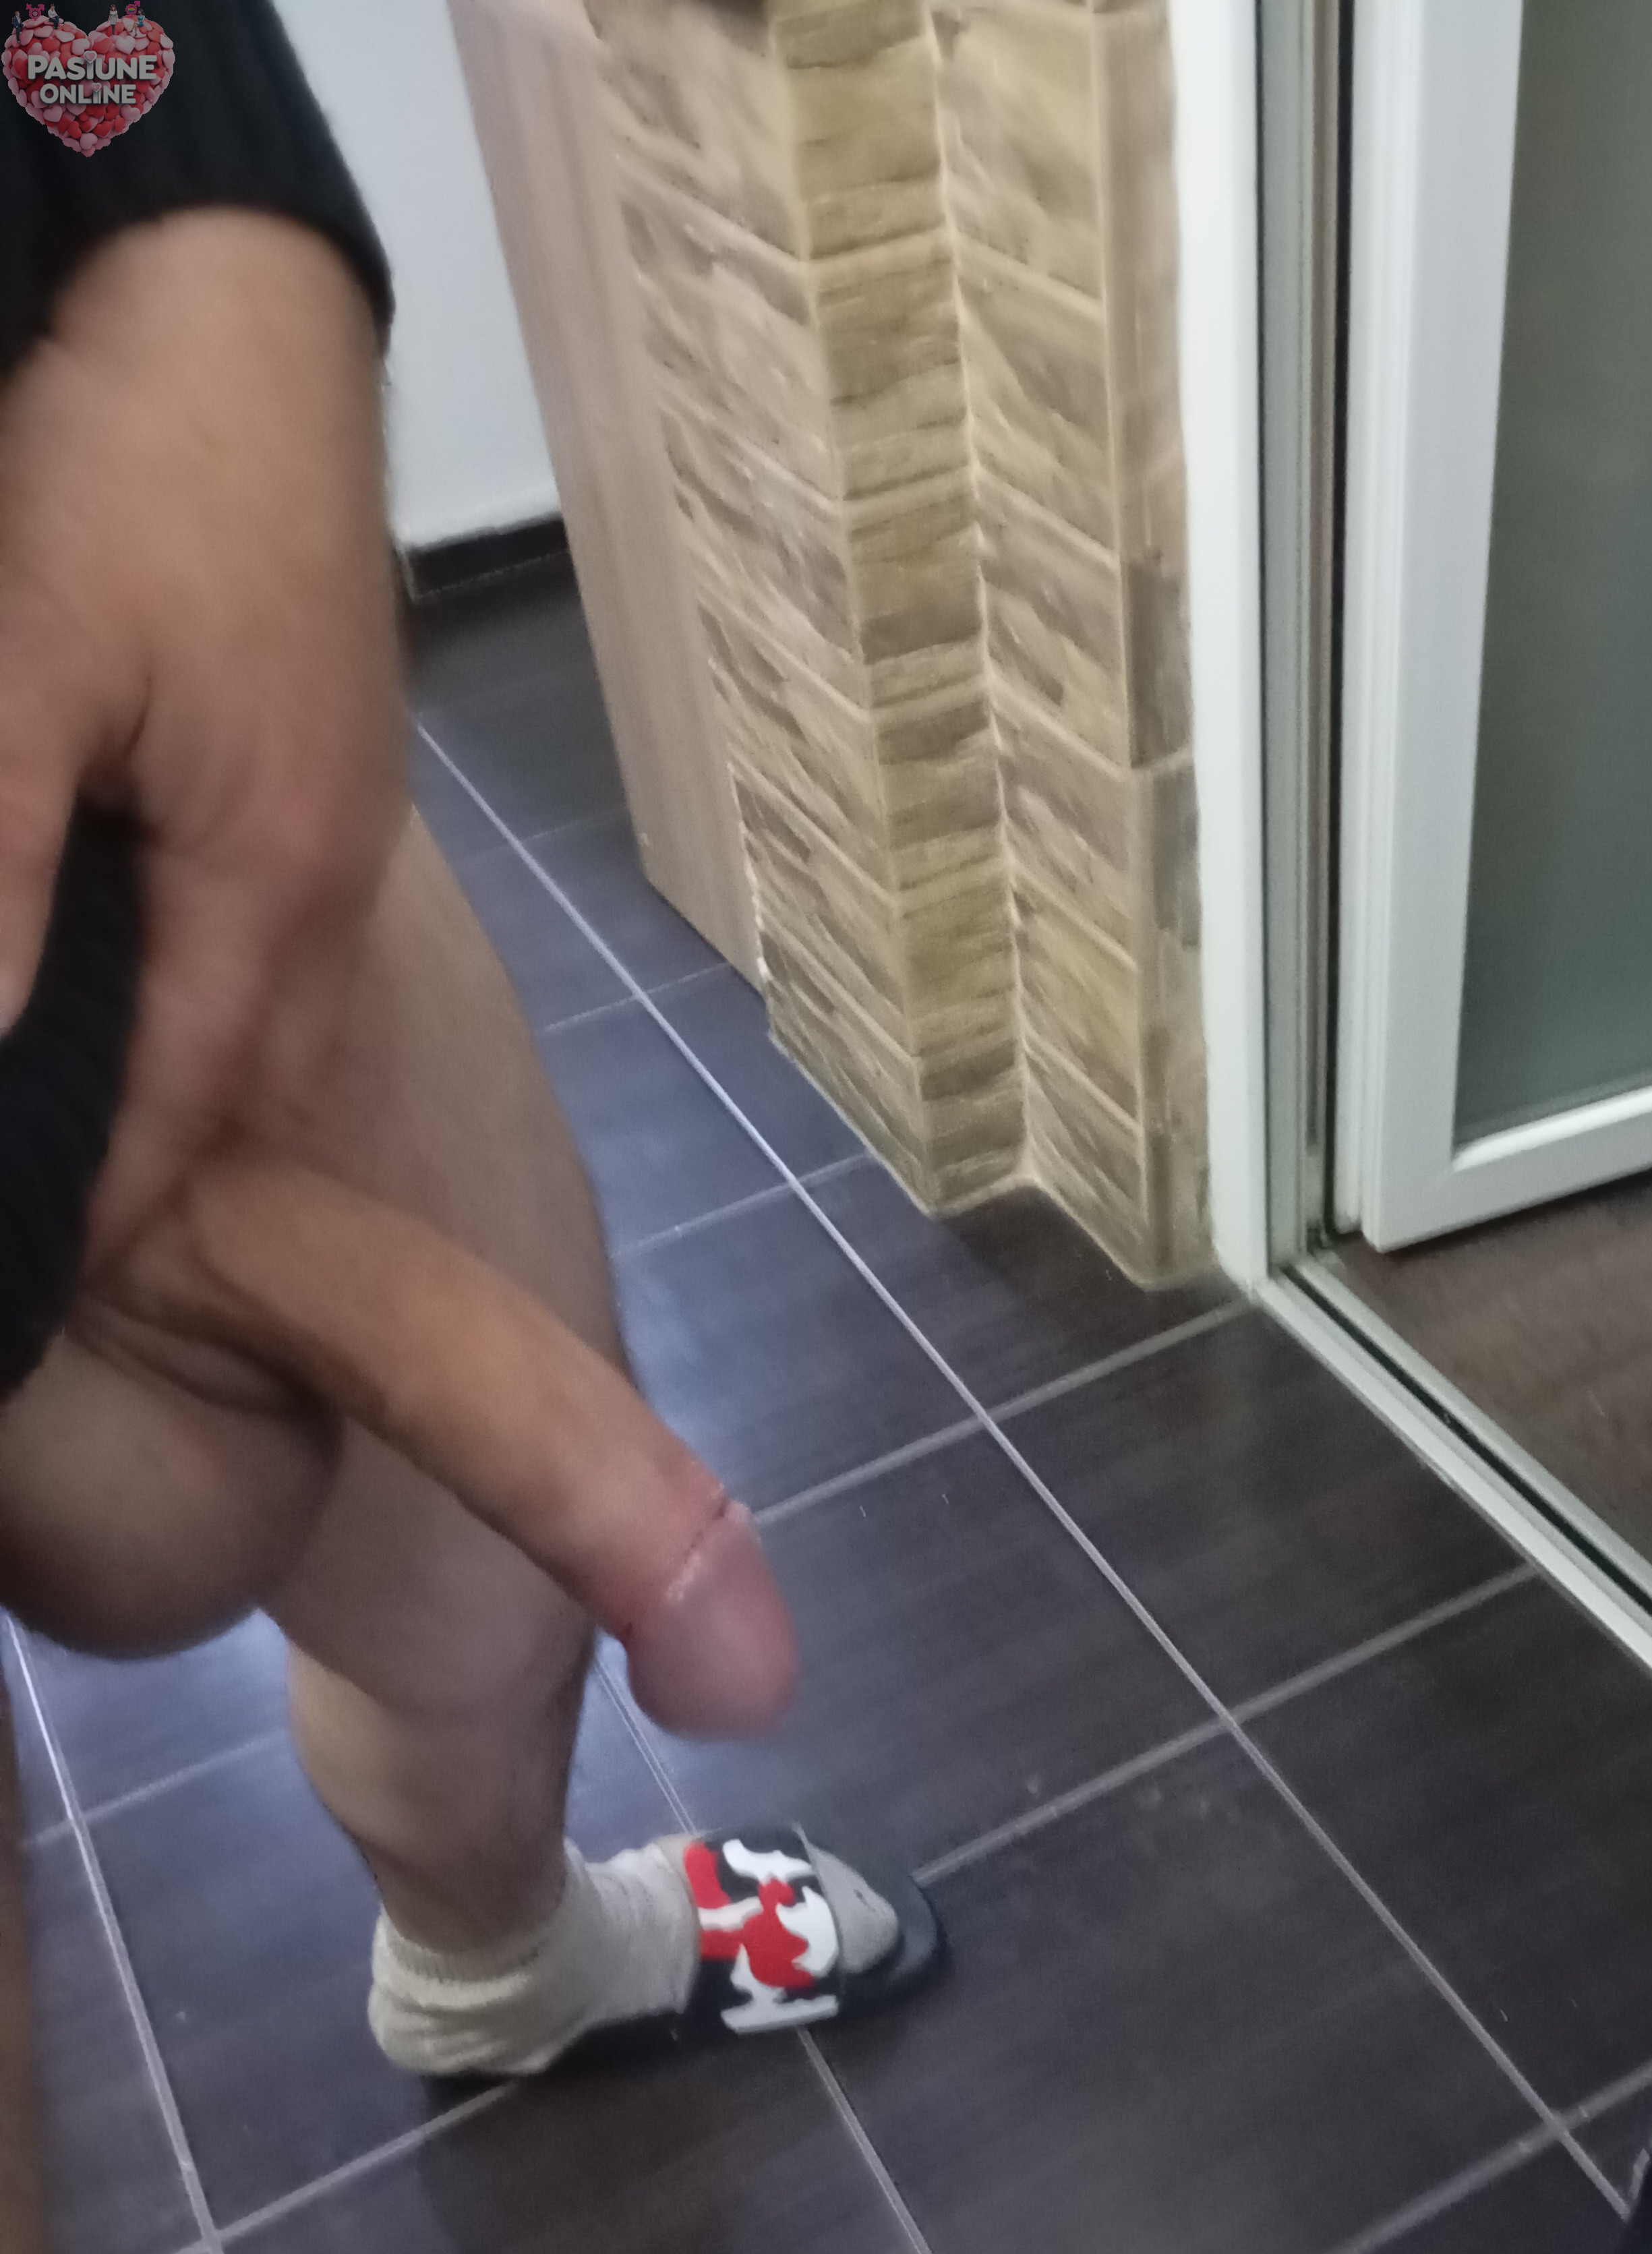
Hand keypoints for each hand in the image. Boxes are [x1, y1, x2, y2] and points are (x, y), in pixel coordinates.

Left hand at [0, 209, 404, 1259]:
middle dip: (155, 1180)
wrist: (241, 292)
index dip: (97, 1217)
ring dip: (182, 1088)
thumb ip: (2, 879)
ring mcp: (340, 818)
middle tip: (55, 1225)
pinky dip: (200, 994)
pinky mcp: (321, 761)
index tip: (29, 1287)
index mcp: (273, 883)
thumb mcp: (23, 664)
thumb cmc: (134, 469)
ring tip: (86, 1126)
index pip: (182, 1117)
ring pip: (264, 1019)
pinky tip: (132, 976)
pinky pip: (266, 936)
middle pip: (249, 1095)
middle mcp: (329, 878)